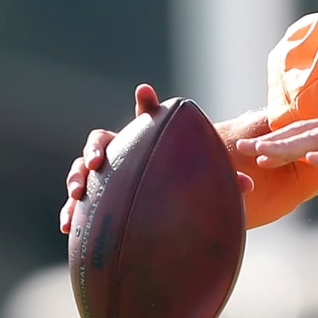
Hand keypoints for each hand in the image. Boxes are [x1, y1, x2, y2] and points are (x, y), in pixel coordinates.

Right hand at [57, 84, 253, 232]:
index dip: (145, 104)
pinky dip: (71, 213)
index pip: (143, 119)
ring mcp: (104, 180)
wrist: (165, 216)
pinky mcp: (96, 205)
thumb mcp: (202, 184)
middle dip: (95, 149)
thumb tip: (249, 184)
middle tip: (99, 162)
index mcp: (146, 143)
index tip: (147, 91)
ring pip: (82, 171)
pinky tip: (68, 227)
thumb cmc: (185, 191)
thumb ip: (222, 179)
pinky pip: (78, 206)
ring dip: (76, 178)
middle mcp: (120, 157)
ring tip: (77, 192)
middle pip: (100, 142)